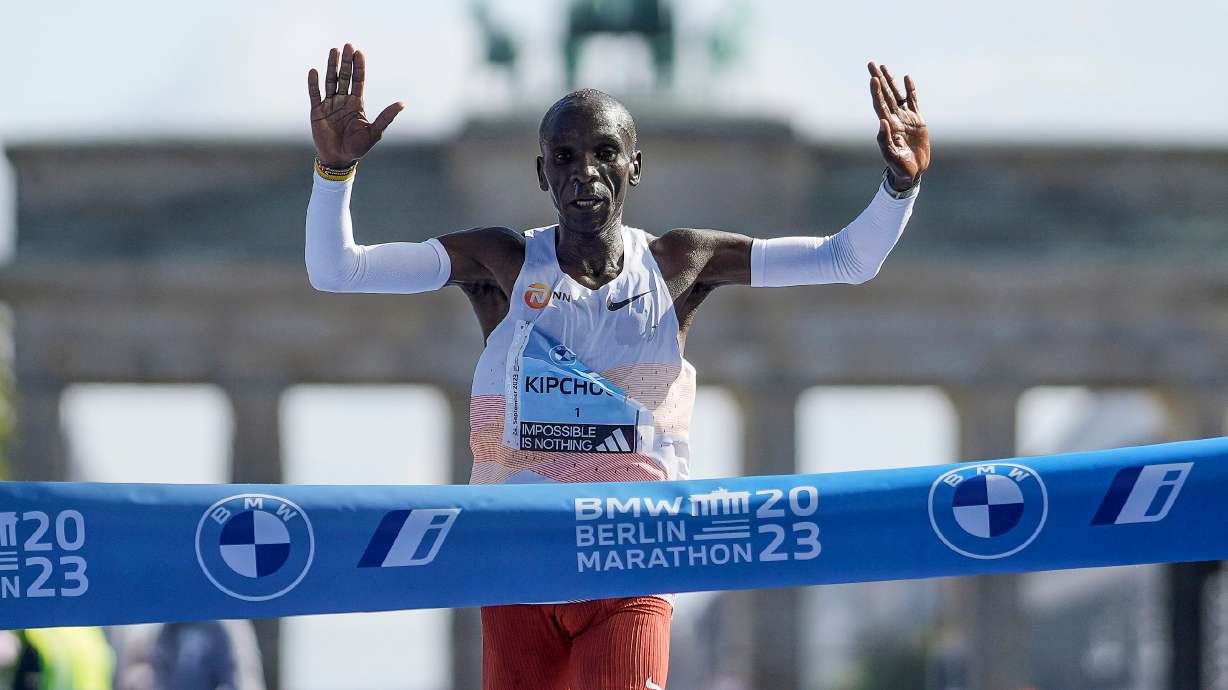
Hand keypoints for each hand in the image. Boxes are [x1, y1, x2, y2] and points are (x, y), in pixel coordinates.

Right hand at [307, 44, 404, 167]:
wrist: (339, 159)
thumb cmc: (358, 147)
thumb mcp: (375, 132)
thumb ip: (386, 117)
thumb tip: (402, 104)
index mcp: (357, 104)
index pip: (358, 80)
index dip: (358, 66)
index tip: (359, 52)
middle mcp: (343, 101)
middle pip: (344, 77)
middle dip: (345, 62)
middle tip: (347, 45)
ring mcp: (330, 105)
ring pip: (330, 81)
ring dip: (331, 66)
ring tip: (333, 51)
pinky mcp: (317, 111)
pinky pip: (314, 94)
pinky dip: (314, 83)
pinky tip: (314, 71)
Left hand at [867, 62, 929, 189]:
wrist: (913, 171)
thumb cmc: (899, 166)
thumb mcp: (890, 155)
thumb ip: (885, 140)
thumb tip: (882, 122)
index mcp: (888, 125)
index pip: (880, 104)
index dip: (876, 91)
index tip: (873, 78)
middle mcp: (895, 118)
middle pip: (885, 94)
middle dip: (879, 78)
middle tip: (871, 63)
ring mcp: (906, 118)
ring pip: (896, 94)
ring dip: (890, 80)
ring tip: (884, 66)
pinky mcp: (917, 120)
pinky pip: (913, 101)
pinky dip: (910, 89)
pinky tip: (907, 78)